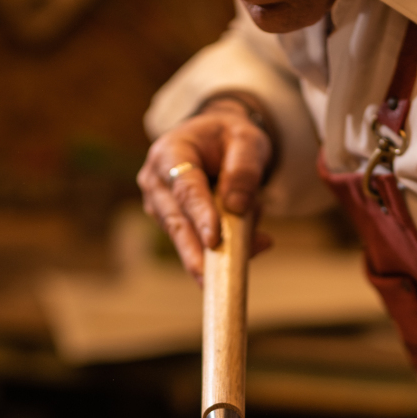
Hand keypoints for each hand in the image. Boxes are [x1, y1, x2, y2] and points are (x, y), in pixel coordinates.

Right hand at [137, 97, 274, 279]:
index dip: (199, 215)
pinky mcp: (174, 225)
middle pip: (175, 222)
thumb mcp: (246, 139)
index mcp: (170, 152)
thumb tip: (237, 207)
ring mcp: (161, 207)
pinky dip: (226, 248)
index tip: (213, 240)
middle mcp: (156, 181)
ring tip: (260, 242)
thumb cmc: (229, 138)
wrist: (216, 141)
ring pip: (186, 237)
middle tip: (209, 278)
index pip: (185, 188)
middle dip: (193, 252)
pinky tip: (255, 243)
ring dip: (219, 248)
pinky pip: (197, 243)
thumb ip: (244, 168)